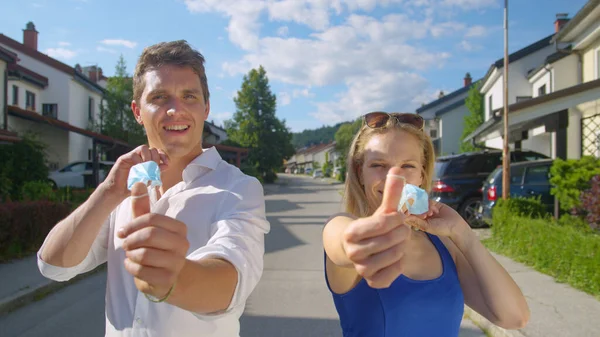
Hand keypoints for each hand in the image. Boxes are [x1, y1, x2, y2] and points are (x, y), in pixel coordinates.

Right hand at [102, 145, 168, 199]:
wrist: (118, 192)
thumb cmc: (133, 186)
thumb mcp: (148, 180)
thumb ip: (156, 172)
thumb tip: (166, 165)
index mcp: (147, 160)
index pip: (158, 152)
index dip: (164, 156)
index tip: (167, 164)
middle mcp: (140, 156)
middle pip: (152, 149)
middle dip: (156, 159)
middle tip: (154, 169)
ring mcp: (132, 156)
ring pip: (144, 148)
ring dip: (148, 158)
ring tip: (147, 168)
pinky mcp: (124, 159)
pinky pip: (134, 154)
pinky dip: (139, 161)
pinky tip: (140, 170)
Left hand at [117, 182, 188, 298]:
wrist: (169, 276)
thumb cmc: (156, 247)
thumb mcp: (149, 227)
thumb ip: (143, 206)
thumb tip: (137, 182)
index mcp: (180, 229)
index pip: (152, 219)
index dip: (132, 224)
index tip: (122, 231)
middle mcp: (183, 245)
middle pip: (150, 235)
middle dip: (131, 239)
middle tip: (125, 244)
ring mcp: (177, 263)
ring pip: (144, 254)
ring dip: (131, 254)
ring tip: (131, 255)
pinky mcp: (167, 280)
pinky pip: (141, 270)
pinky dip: (131, 267)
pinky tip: (133, 266)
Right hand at [342, 167, 411, 288]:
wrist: (357, 249)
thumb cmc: (373, 226)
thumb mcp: (382, 209)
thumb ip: (391, 192)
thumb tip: (397, 168)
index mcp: (352, 232)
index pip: (382, 223)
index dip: (396, 218)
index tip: (399, 216)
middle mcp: (353, 252)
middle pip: (392, 240)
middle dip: (402, 232)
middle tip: (402, 230)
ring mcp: (361, 268)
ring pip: (395, 256)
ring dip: (402, 247)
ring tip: (398, 242)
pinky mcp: (371, 281)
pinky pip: (393, 274)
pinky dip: (399, 265)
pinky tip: (396, 257)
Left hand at [405, 200, 469, 239]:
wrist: (455, 225)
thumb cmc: (441, 228)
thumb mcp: (427, 226)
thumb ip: (417, 221)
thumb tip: (405, 218)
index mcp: (418, 221)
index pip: (410, 214)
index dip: (409, 212)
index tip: (410, 211)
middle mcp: (421, 214)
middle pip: (414, 208)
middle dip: (419, 210)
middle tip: (426, 215)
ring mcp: (427, 208)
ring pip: (421, 203)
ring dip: (426, 207)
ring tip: (432, 213)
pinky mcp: (433, 203)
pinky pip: (428, 200)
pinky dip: (430, 204)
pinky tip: (435, 210)